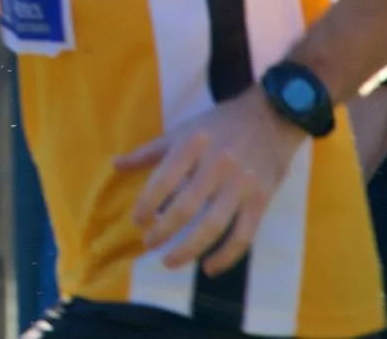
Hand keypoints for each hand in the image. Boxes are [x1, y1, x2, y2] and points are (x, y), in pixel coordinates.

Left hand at [116, 89, 308, 272]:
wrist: (271, 118)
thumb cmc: (219, 124)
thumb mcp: (181, 131)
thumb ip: (149, 152)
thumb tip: (115, 166)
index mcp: (191, 146)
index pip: (162, 181)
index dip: (146, 205)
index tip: (138, 221)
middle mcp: (216, 166)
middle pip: (185, 208)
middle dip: (163, 231)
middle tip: (149, 244)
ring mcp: (241, 185)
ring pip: (213, 226)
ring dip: (188, 249)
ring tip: (169, 261)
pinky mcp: (261, 200)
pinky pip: (243, 235)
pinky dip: (226, 257)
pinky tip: (209, 267)